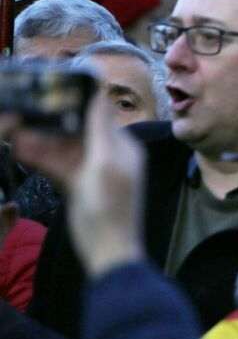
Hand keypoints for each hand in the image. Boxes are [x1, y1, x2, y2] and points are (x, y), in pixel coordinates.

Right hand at [8, 95, 144, 276]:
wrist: (106, 250)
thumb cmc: (110, 206)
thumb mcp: (105, 163)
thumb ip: (100, 128)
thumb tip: (99, 92)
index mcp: (122, 145)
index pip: (98, 114)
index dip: (75, 101)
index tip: (49, 88)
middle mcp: (108, 153)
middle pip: (76, 129)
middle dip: (50, 122)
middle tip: (23, 111)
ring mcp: (91, 169)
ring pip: (62, 147)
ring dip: (40, 140)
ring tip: (14, 130)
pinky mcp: (76, 183)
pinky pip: (57, 164)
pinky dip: (40, 157)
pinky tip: (20, 149)